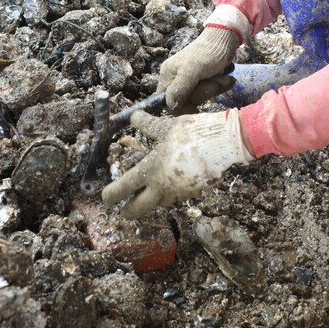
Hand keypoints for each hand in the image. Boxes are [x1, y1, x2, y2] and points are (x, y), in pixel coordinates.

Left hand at [102, 109, 253, 218]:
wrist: (222, 143)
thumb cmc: (190, 133)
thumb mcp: (165, 126)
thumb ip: (146, 124)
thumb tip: (133, 116)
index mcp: (150, 170)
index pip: (123, 187)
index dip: (111, 195)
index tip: (105, 198)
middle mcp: (162, 186)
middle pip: (139, 208)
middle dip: (129, 211)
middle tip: (124, 211)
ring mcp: (179, 192)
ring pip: (160, 203)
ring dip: (152, 200)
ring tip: (150, 192)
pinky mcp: (194, 192)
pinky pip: (178, 196)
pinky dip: (172, 192)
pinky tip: (176, 180)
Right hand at [158, 26, 238, 113]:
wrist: (225, 40)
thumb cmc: (207, 53)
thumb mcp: (191, 71)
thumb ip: (179, 89)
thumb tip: (170, 107)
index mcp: (168, 75)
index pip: (167, 101)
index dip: (180, 107)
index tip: (195, 107)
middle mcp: (176, 79)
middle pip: (186, 100)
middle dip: (204, 93)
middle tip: (216, 82)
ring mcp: (190, 80)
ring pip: (200, 97)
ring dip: (214, 87)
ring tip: (223, 77)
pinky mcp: (202, 81)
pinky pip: (209, 91)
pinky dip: (219, 85)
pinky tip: (226, 78)